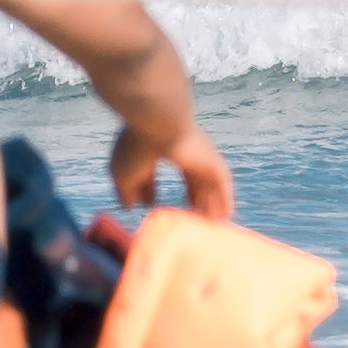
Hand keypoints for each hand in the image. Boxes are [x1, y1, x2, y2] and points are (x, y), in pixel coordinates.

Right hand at [117, 108, 237, 220]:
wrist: (158, 124)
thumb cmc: (137, 146)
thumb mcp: (124, 173)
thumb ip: (127, 192)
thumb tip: (130, 206)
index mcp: (152, 149)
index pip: (153, 173)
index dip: (151, 191)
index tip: (153, 208)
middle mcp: (178, 151)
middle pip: (186, 179)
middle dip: (188, 199)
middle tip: (188, 220)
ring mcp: (198, 155)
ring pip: (207, 183)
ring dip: (209, 203)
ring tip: (209, 224)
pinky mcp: (212, 160)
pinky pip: (222, 183)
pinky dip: (224, 198)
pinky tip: (224, 215)